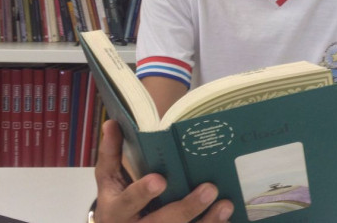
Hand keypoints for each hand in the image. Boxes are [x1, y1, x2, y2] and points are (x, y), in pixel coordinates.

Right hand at [94, 120, 233, 222]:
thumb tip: (112, 123)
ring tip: (225, 205)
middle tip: (209, 189)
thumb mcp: (109, 179)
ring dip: (207, 221)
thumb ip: (111, 153)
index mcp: (116, 210)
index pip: (129, 201)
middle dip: (187, 208)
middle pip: (162, 222)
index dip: (143, 192)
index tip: (160, 180)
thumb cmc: (116, 200)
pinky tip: (227, 219)